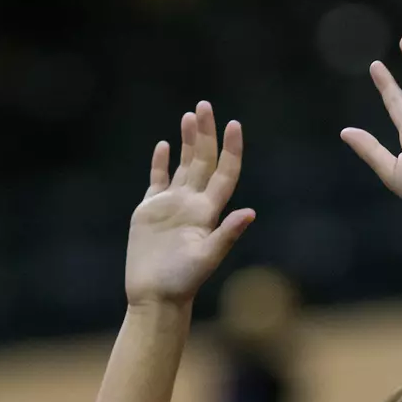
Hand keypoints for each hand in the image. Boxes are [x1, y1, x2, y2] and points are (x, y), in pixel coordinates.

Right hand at [125, 101, 253, 307]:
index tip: (234, 124)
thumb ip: (227, 234)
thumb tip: (250, 213)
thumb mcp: (207, 257)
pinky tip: (163, 145)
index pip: (224, 173)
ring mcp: (172, 206)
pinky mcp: (150, 211)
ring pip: (183, 165)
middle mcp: (193, 204)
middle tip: (205, 105)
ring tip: (190, 116)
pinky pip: (157, 180)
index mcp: (208, 212)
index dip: (231, 149)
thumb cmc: (182, 281)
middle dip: (205, 133)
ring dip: (188, 141)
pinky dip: (160, 163)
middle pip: (204, 161)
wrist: (155, 296)